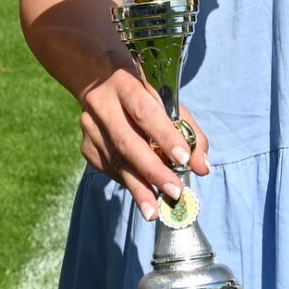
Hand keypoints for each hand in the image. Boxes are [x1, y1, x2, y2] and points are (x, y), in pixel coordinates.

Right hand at [73, 64, 209, 221]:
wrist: (97, 77)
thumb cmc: (142, 92)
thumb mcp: (167, 100)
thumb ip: (188, 131)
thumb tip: (202, 168)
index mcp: (126, 84)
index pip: (146, 112)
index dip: (165, 136)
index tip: (183, 159)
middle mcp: (103, 105)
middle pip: (128, 142)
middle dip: (153, 171)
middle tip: (174, 193)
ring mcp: (90, 127)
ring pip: (117, 162)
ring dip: (139, 188)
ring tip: (154, 211)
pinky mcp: (86, 146)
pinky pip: (111, 169)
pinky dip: (130, 181)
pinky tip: (143, 192)